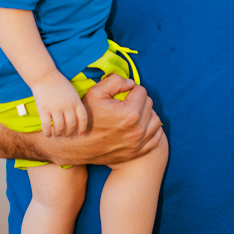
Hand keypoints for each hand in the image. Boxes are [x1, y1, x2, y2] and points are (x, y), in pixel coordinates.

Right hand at [31, 71, 87, 136]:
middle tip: (67, 134)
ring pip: (59, 127)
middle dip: (69, 132)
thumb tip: (78, 119)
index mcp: (76, 101)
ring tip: (57, 134)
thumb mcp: (72, 92)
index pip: (83, 118)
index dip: (82, 127)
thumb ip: (76, 104)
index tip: (81, 133)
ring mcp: (55, 108)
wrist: (44, 76)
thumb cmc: (59, 84)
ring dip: (59, 133)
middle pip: (71, 125)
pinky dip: (48, 133)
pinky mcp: (44, 110)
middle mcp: (67, 106)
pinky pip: (46, 126)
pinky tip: (48, 135)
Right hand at [44, 73, 163, 166]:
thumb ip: (115, 81)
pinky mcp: (138, 152)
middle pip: (149, 104)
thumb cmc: (86, 118)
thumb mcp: (95, 93)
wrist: (78, 146)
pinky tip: (139, 126)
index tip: (121, 95)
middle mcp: (138, 129)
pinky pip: (156, 137)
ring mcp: (139, 143)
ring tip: (133, 114)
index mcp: (130, 113)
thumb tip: (131, 83)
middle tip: (124, 104)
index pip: (141, 91)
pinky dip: (151, 130)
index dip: (130, 90)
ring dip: (147, 114)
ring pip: (156, 120)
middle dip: (138, 100)